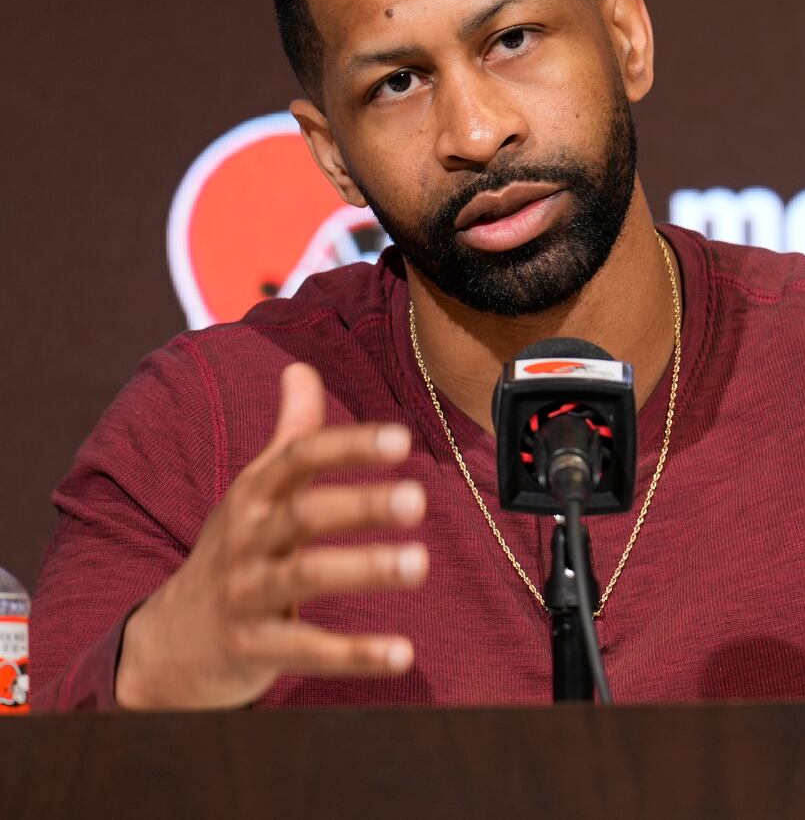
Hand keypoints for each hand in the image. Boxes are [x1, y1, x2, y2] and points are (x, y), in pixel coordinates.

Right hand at [116, 363, 428, 709]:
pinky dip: (355, 655)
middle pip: (304, 515)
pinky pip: (307, 650)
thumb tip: (301, 367)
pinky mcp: (252, 648)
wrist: (167, 643)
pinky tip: (404, 655)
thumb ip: (289, 434)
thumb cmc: (232, 552)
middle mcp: (246, 540)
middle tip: (418, 498)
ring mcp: (245, 595)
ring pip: (304, 578)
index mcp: (254, 496)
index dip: (348, 446)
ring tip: (420, 563)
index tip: (402, 438)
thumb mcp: (253, 491)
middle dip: (360, 505)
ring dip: (364, 569)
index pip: (299, 459)